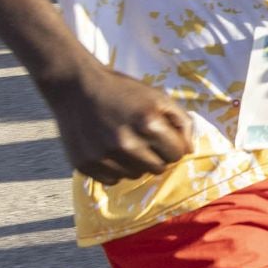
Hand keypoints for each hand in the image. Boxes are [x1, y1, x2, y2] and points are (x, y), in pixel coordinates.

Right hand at [43, 65, 192, 184]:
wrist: (77, 88)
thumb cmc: (124, 91)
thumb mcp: (158, 97)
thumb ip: (181, 122)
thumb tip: (190, 150)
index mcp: (148, 123)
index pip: (178, 154)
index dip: (174, 145)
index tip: (163, 136)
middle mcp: (126, 143)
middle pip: (159, 169)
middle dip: (157, 156)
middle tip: (144, 139)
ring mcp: (103, 156)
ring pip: (136, 176)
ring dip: (136, 163)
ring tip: (125, 142)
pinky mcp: (85, 165)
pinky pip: (113, 180)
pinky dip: (115, 169)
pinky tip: (109, 150)